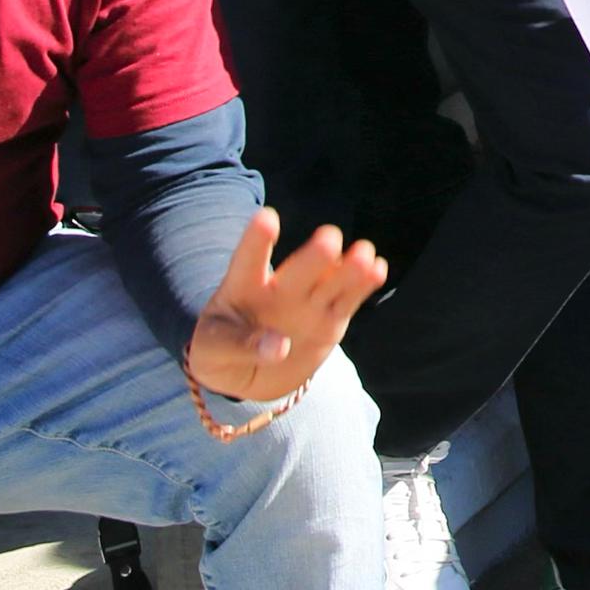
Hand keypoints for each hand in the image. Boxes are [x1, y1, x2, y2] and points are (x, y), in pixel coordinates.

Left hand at [186, 206, 387, 406]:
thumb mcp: (212, 352)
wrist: (246, 371)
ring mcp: (307, 303)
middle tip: (328, 240)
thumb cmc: (220, 352)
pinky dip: (363, 285)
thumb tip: (280, 346)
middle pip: (299, 271)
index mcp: (242, 287)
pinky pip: (348, 300)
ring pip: (330, 281)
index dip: (257, 240)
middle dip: (313, 257)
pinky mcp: (330, 320)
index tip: (266, 218)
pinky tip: (377, 269)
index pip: (248, 259)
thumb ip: (240, 346)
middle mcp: (280, 289)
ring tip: (364, 253)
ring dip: (347, 268)